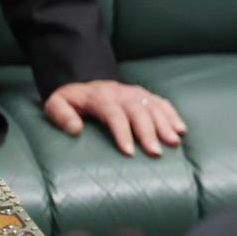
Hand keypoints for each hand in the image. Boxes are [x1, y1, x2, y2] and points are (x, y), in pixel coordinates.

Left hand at [44, 80, 185, 157]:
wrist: (85, 83)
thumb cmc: (71, 101)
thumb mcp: (55, 104)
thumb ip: (61, 116)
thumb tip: (75, 130)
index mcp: (100, 97)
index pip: (114, 114)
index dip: (123, 133)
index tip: (129, 152)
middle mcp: (122, 93)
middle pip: (139, 112)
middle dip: (149, 133)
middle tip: (156, 152)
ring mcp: (136, 93)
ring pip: (154, 107)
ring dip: (166, 125)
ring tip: (174, 143)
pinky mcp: (146, 96)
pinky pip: (163, 103)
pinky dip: (173, 115)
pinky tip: (181, 129)